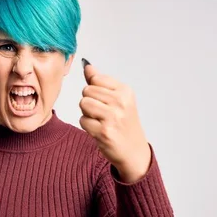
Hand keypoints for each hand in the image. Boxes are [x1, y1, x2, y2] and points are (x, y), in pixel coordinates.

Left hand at [79, 58, 150, 182]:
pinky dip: (87, 126)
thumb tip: (87, 66)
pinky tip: (99, 130)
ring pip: (83, 104)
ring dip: (87, 114)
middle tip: (102, 114)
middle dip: (90, 102)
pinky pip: (83, 120)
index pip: (95, 79)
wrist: (133, 151)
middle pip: (87, 91)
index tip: (104, 101)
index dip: (94, 90)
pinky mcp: (104, 132)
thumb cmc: (124, 124)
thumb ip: (100, 82)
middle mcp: (121, 102)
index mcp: (125, 91)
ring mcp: (113, 117)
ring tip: (100, 121)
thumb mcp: (118, 99)